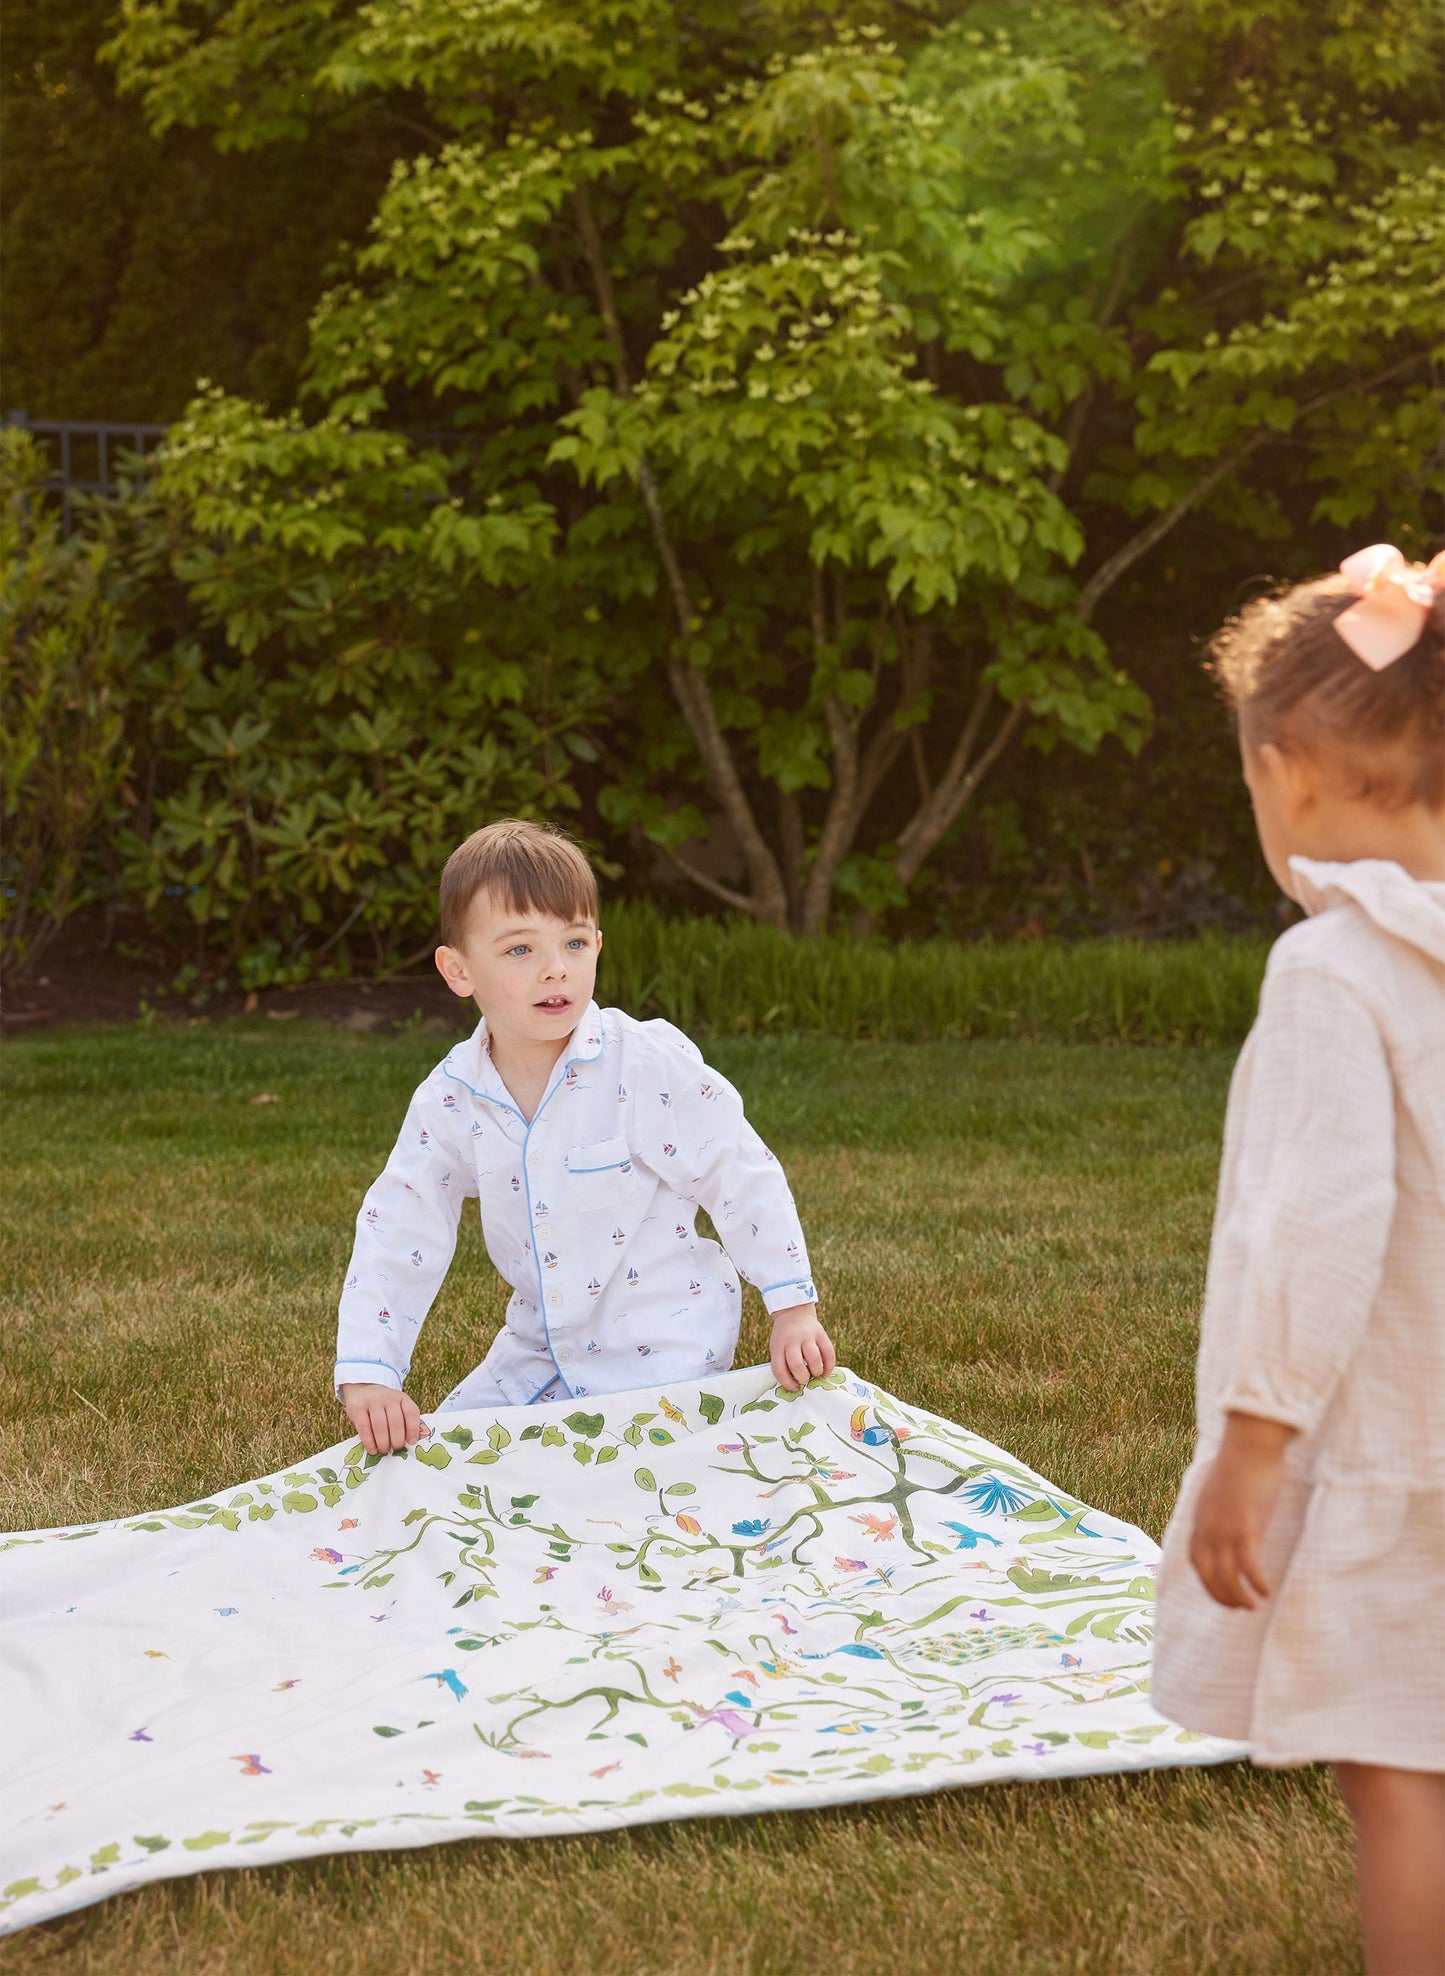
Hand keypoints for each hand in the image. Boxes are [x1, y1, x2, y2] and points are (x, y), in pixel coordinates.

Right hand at [340, 1382, 425, 1455]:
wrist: (362, 1390)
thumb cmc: (384, 1406)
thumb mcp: (397, 1407)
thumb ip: (403, 1422)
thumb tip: (408, 1444)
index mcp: (402, 1398)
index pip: (411, 1412)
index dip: (413, 1429)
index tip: (411, 1442)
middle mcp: (388, 1397)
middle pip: (395, 1421)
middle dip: (397, 1439)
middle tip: (396, 1449)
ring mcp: (372, 1401)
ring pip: (380, 1425)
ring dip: (383, 1442)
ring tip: (384, 1451)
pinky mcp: (357, 1407)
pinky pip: (364, 1428)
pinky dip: (369, 1442)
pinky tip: (372, 1450)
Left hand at [769, 1303, 834, 1390]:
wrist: (793, 1313)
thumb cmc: (784, 1338)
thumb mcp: (777, 1347)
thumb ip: (783, 1364)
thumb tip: (794, 1386)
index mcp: (778, 1345)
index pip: (779, 1368)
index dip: (786, 1383)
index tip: (793, 1388)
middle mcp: (792, 1340)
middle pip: (796, 1364)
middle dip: (802, 1377)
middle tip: (805, 1379)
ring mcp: (807, 1336)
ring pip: (814, 1358)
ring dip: (816, 1372)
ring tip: (815, 1374)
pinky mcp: (821, 1334)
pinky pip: (829, 1352)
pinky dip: (829, 1366)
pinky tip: (825, 1371)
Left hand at [1188, 1411, 1295, 1609]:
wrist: (1249, 1444)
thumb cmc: (1240, 1461)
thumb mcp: (1221, 1487)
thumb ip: (1220, 1504)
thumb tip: (1227, 1507)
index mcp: (1200, 1518)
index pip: (1195, 1559)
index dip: (1206, 1580)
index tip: (1220, 1591)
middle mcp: (1207, 1528)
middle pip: (1208, 1574)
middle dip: (1221, 1595)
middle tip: (1238, 1607)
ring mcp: (1225, 1529)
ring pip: (1227, 1576)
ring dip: (1238, 1596)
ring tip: (1252, 1606)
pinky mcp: (1246, 1527)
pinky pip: (1248, 1565)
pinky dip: (1255, 1583)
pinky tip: (1266, 1592)